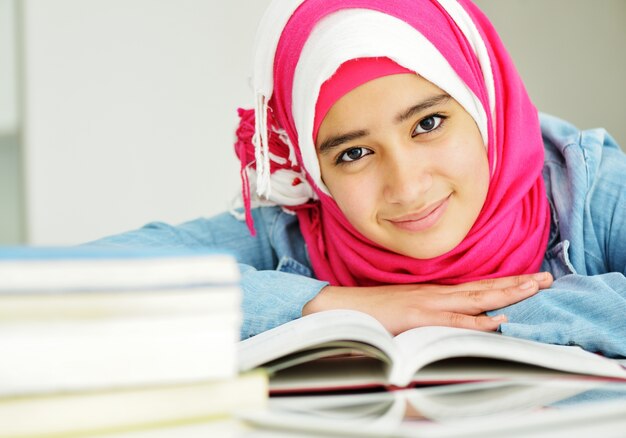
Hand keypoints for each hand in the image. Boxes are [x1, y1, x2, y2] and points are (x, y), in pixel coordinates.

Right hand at [302, 272, 552, 334]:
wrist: (345, 306)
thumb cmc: (376, 310)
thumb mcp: (410, 308)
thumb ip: (433, 312)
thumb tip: (458, 318)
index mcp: (436, 293)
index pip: (478, 287)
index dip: (505, 283)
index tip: (531, 280)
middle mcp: (437, 294)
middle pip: (485, 288)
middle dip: (518, 284)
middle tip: (547, 279)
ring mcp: (429, 304)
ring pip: (476, 299)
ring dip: (507, 294)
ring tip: (534, 288)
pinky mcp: (419, 317)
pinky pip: (453, 321)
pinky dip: (476, 321)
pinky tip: (497, 320)